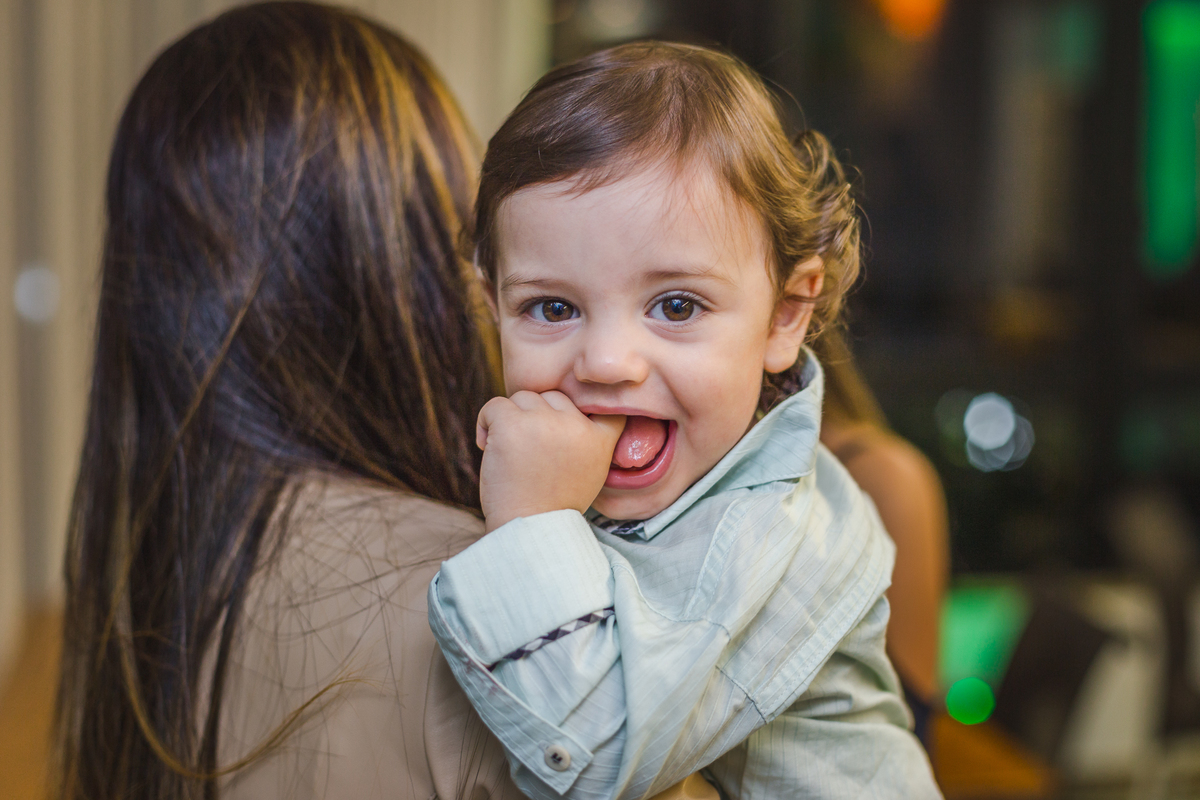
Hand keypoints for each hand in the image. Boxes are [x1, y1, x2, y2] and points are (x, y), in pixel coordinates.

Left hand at [476, 391, 624, 530]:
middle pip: (552, 397)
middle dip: (537, 418)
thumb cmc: (551, 505)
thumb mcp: (589, 472)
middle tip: (527, 452)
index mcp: (599, 439)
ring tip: (508, 452)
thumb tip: (560, 409)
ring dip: (511, 420)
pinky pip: (495, 405)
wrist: (526, 530)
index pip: (601, 401)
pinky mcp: (512, 424)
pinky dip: (486, 421)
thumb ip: (585, 440)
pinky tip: (487, 445)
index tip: (563, 426)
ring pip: (523, 398)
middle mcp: (575, 425)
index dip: (581, 406)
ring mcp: (544, 422)